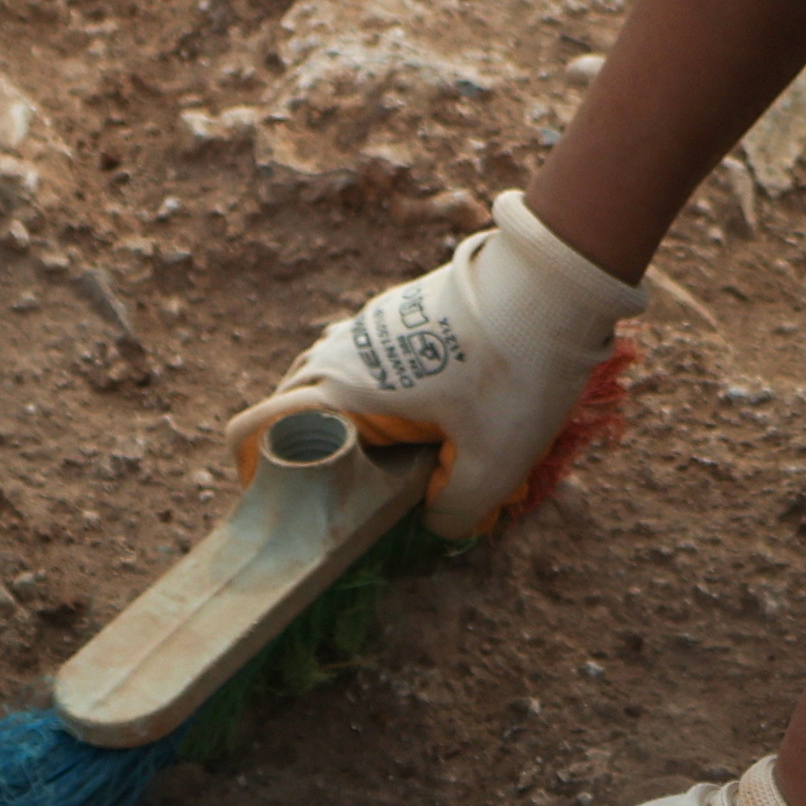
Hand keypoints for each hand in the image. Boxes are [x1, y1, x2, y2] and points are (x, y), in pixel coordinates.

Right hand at [267, 198, 639, 545]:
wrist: (551, 282)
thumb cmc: (516, 371)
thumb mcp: (494, 464)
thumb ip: (456, 511)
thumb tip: (437, 523)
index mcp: (341, 390)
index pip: (254, 430)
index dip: (253, 473)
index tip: (287, 506)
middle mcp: (339, 352)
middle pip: (289, 408)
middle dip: (304, 452)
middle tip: (345, 492)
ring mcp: (368, 326)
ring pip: (326, 379)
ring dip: (342, 418)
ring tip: (385, 458)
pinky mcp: (399, 311)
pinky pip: (363, 359)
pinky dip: (374, 391)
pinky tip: (425, 414)